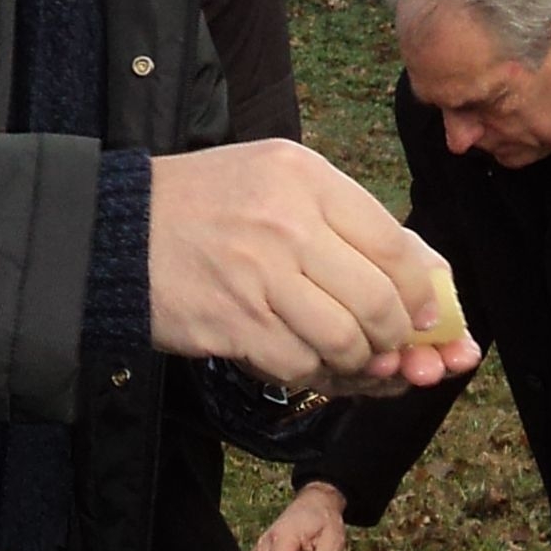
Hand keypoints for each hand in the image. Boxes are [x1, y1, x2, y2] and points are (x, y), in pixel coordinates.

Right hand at [147, 143, 481, 390]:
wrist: (118, 231)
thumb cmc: (209, 205)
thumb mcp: (281, 182)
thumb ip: (353, 222)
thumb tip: (433, 280)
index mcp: (307, 178)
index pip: (396, 244)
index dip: (422, 292)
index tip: (425, 316)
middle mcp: (287, 222)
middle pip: (379, 301)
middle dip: (396, 337)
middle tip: (389, 346)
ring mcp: (259, 275)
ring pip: (346, 341)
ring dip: (357, 362)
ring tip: (346, 355)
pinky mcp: (234, 323)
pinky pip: (300, 365)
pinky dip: (311, 372)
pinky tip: (300, 358)